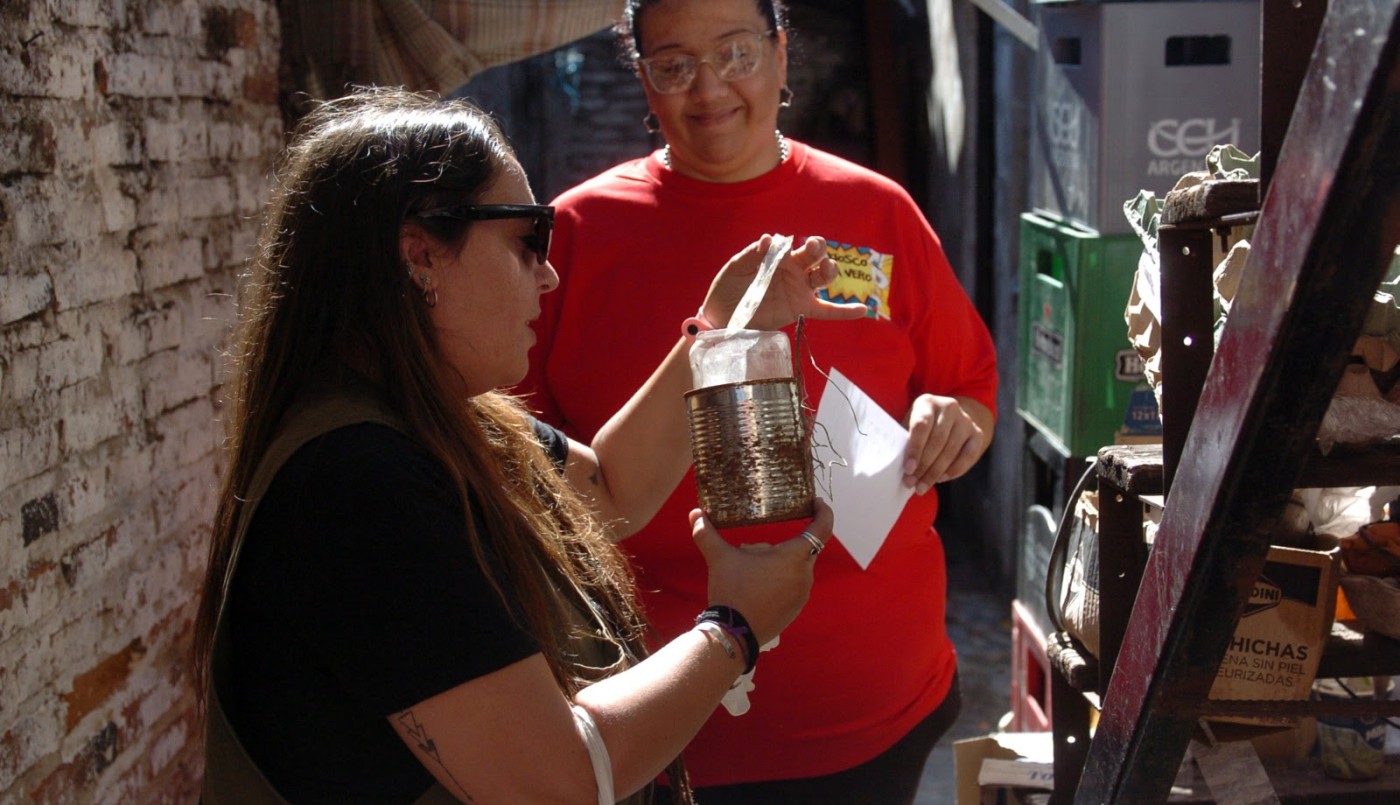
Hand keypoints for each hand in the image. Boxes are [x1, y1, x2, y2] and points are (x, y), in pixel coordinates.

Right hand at [691, 498, 834, 644]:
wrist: (733, 633)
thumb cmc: (732, 590)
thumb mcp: (719, 558)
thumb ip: (707, 533)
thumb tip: (694, 514)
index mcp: (794, 557)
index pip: (822, 528)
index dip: (823, 512)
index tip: (816, 503)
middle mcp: (805, 575)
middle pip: (801, 549)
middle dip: (781, 545)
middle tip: (754, 548)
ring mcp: (802, 595)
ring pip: (795, 568)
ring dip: (778, 564)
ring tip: (750, 569)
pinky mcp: (795, 609)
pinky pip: (792, 586)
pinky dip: (779, 581)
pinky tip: (756, 587)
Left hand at [699, 234, 866, 329]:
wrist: (722, 316)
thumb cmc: (729, 287)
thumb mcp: (736, 268)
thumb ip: (751, 255)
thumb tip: (766, 239)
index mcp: (778, 256)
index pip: (792, 244)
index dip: (788, 244)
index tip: (778, 247)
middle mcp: (793, 270)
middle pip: (814, 256)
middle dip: (817, 249)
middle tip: (813, 248)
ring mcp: (799, 289)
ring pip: (822, 277)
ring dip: (828, 270)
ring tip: (825, 269)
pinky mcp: (801, 309)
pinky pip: (827, 310)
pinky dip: (845, 311)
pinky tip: (863, 310)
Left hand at [903, 394, 988, 493]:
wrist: (950, 418)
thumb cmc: (922, 426)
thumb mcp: (910, 425)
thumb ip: (905, 440)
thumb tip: (900, 466)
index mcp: (927, 402)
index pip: (921, 426)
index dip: (915, 449)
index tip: (908, 469)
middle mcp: (949, 407)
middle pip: (937, 441)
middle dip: (924, 466)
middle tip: (912, 483)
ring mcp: (965, 420)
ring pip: (951, 450)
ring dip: (935, 472)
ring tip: (923, 486)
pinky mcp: (977, 433)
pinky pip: (968, 456)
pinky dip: (955, 470)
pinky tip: (941, 479)